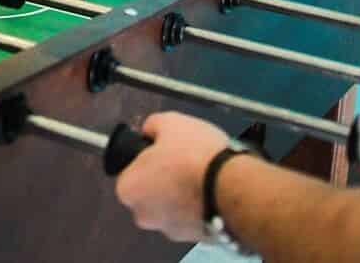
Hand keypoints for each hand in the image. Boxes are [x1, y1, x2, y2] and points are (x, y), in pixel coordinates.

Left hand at [114, 113, 231, 241]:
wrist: (231, 186)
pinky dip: (200, 205)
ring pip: (172, 206)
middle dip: (163, 178)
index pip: (130, 171)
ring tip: (202, 173)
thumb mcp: (169, 122)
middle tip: (182, 160)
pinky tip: (212, 188)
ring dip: (182, 193)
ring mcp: (171, 230)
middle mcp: (144, 216)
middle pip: (150, 191)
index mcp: (128, 189)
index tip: (161, 150)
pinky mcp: (197, 237)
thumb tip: (150, 129)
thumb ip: (152, 125)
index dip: (146, 157)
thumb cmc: (195, 156)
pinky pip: (193, 217)